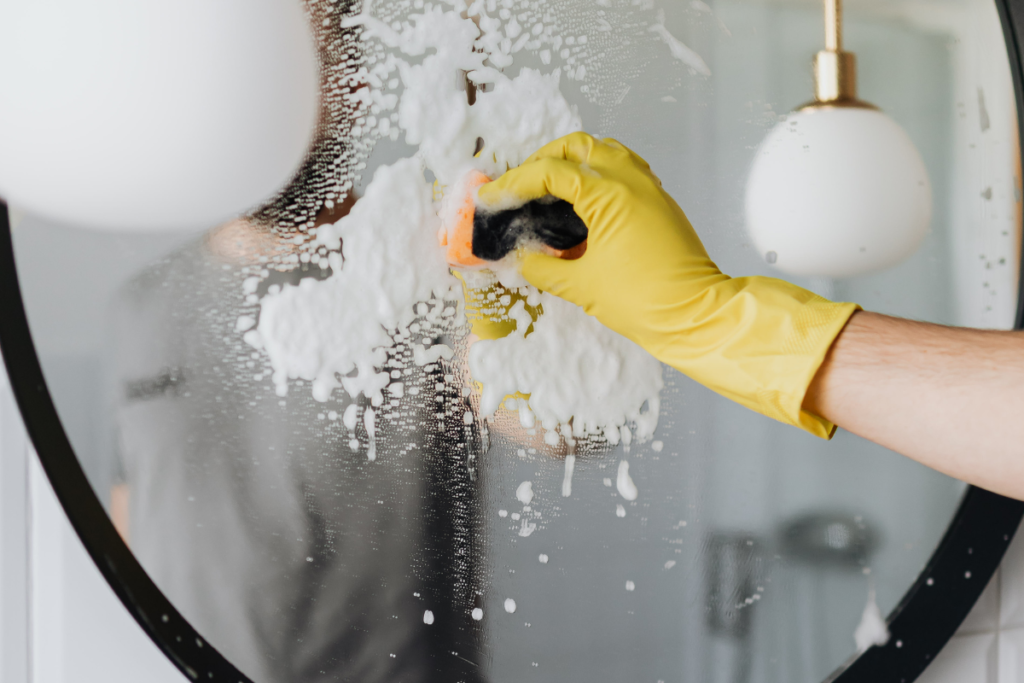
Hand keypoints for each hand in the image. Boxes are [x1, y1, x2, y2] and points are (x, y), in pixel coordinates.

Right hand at [479, 132, 859, 437]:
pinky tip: (583, 199)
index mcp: (610, 195)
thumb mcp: (580, 287)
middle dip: (542, 160)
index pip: (551, 171)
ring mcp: (649, 188)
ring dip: (573, 160)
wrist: (695, 316)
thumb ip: (541, 266)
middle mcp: (631, 181)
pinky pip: (625, 168)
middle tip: (519, 186)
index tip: (493, 197)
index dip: (514, 183)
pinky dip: (598, 172)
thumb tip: (520, 257)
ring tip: (548, 187)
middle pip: (578, 146)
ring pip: (605, 150)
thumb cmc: (644, 302)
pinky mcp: (659, 202)